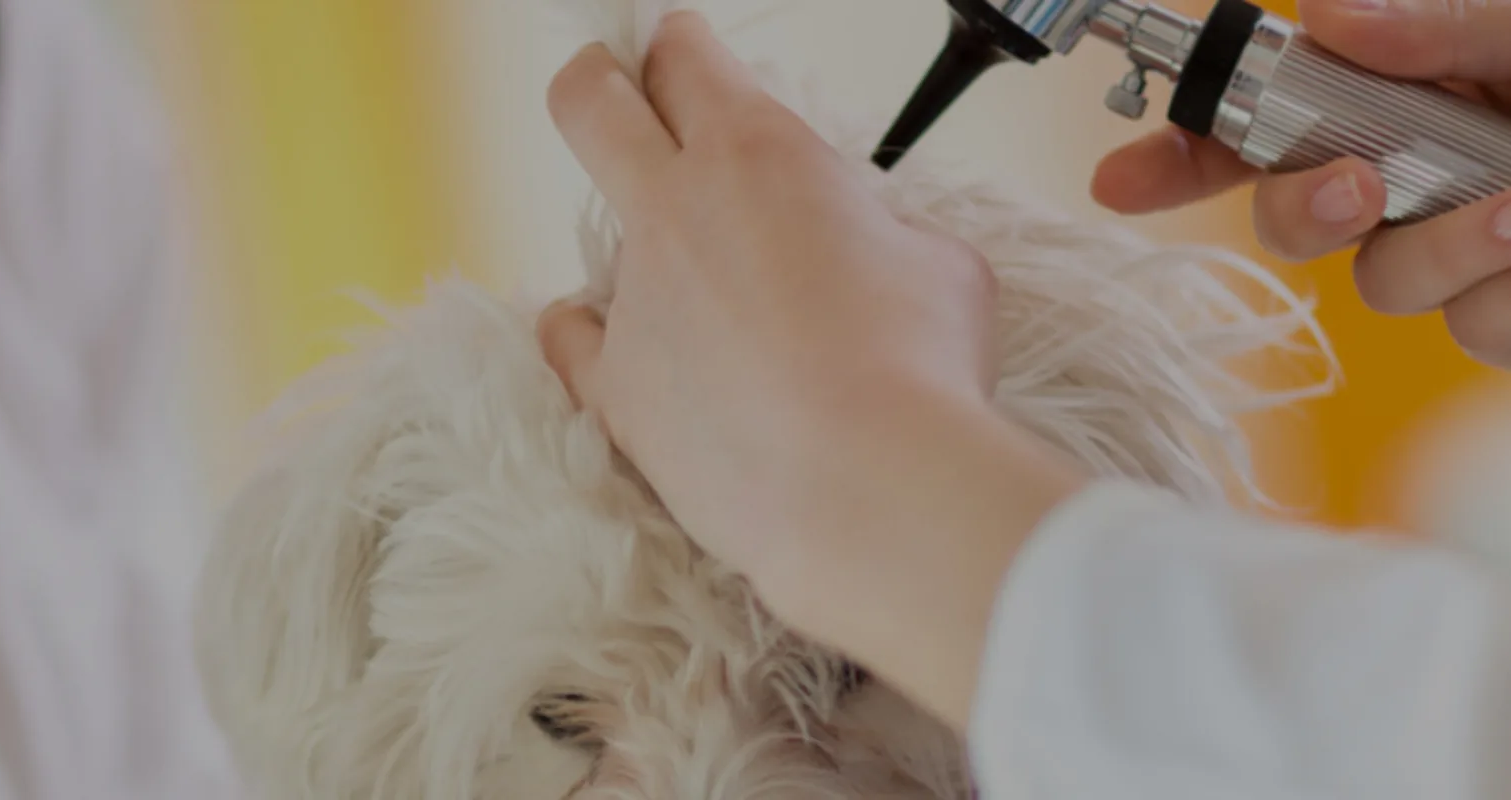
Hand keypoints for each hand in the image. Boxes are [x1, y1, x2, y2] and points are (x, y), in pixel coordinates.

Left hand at [536, 12, 1079, 724]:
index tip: (681, 48)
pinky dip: (589, 335)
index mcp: (757, 153)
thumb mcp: (938, 261)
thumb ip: (879, 233)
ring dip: (645, 250)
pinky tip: (609, 340)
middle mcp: (676, 210)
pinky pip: (572, 340)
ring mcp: (635, 299)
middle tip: (610, 87)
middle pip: (589, 104)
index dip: (680, 45)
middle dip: (595, 81)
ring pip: (598, 240)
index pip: (687, 59)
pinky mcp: (615, 388)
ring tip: (698, 295)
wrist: (869, 486)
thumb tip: (866, 253)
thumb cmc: (920, 370)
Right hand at [1093, 0, 1510, 368]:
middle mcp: (1410, 175)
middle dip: (1309, 202)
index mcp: (1404, 88)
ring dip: (1466, 240)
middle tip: (1363, 182)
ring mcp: (1456, 257)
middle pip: (1290, 211)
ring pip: (1383, 279)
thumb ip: (1452, 25)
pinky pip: (1477, 326)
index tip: (1127, 173)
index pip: (1265, 117)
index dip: (1182, 145)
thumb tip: (1329, 15)